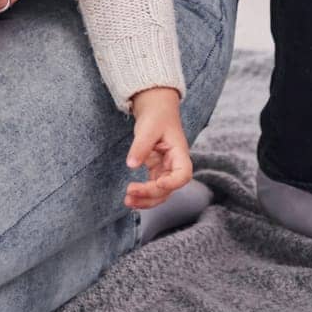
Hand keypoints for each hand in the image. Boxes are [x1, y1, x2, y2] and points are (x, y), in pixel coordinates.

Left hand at [124, 87, 192, 208]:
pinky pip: (152, 187)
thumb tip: (131, 165)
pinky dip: (142, 194)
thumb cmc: (156, 116)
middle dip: (150, 194)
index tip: (158, 183)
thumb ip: (141, 146)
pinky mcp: (157, 171)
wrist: (156, 110)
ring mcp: (166, 170)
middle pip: (168, 188)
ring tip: (128, 201)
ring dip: (146, 200)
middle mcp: (175, 166)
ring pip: (160, 193)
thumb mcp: (148, 128)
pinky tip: (131, 198)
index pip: (183, 174)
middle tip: (130, 192)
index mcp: (180, 154)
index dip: (173, 183)